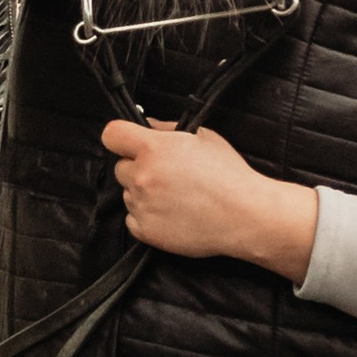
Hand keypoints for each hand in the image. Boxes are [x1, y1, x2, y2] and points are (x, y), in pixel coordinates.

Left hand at [101, 117, 318, 281]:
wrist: (244, 215)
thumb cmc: (229, 174)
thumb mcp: (204, 137)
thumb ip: (167, 128)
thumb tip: (146, 124)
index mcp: (153, 149)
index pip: (112, 134)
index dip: (121, 137)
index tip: (130, 143)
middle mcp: (142, 176)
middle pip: (120, 167)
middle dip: (138, 168)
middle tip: (166, 174)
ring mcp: (142, 206)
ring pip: (128, 194)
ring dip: (143, 193)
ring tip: (175, 197)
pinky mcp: (146, 231)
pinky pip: (132, 219)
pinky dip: (146, 216)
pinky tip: (172, 213)